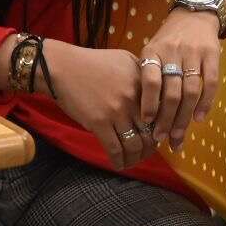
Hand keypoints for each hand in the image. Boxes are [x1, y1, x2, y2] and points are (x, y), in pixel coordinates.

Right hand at [46, 45, 151, 169]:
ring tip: (132, 161)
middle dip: (150, 149)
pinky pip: (115, 149)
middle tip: (145, 153)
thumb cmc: (93, 62)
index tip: (156, 136)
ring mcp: (117, 112)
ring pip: (134, 144)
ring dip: (136, 158)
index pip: (161, 113)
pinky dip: (119, 161)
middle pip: (151, 133)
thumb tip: (155, 94)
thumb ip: (143, 75)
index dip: (161, 129)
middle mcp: (134, 99)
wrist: (63, 67)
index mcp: (143, 83)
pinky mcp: (99, 123)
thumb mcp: (125, 60)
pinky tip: (119, 164)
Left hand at [137, 8, 221, 150]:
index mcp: (152, 52)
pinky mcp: (212, 54)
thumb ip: (150, 77)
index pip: (150, 81)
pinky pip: (210, 83)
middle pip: (171, 92)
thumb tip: (146, 117)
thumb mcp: (153, 52)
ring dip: (184, 117)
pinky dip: (205, 103)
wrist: (194, 15)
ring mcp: (194, 53)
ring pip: (190, 91)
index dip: (148, 103)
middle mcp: (172, 52)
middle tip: (162, 138)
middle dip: (166, 119)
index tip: (146, 123)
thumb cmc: (168, 41)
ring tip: (179, 135)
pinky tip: (199, 119)